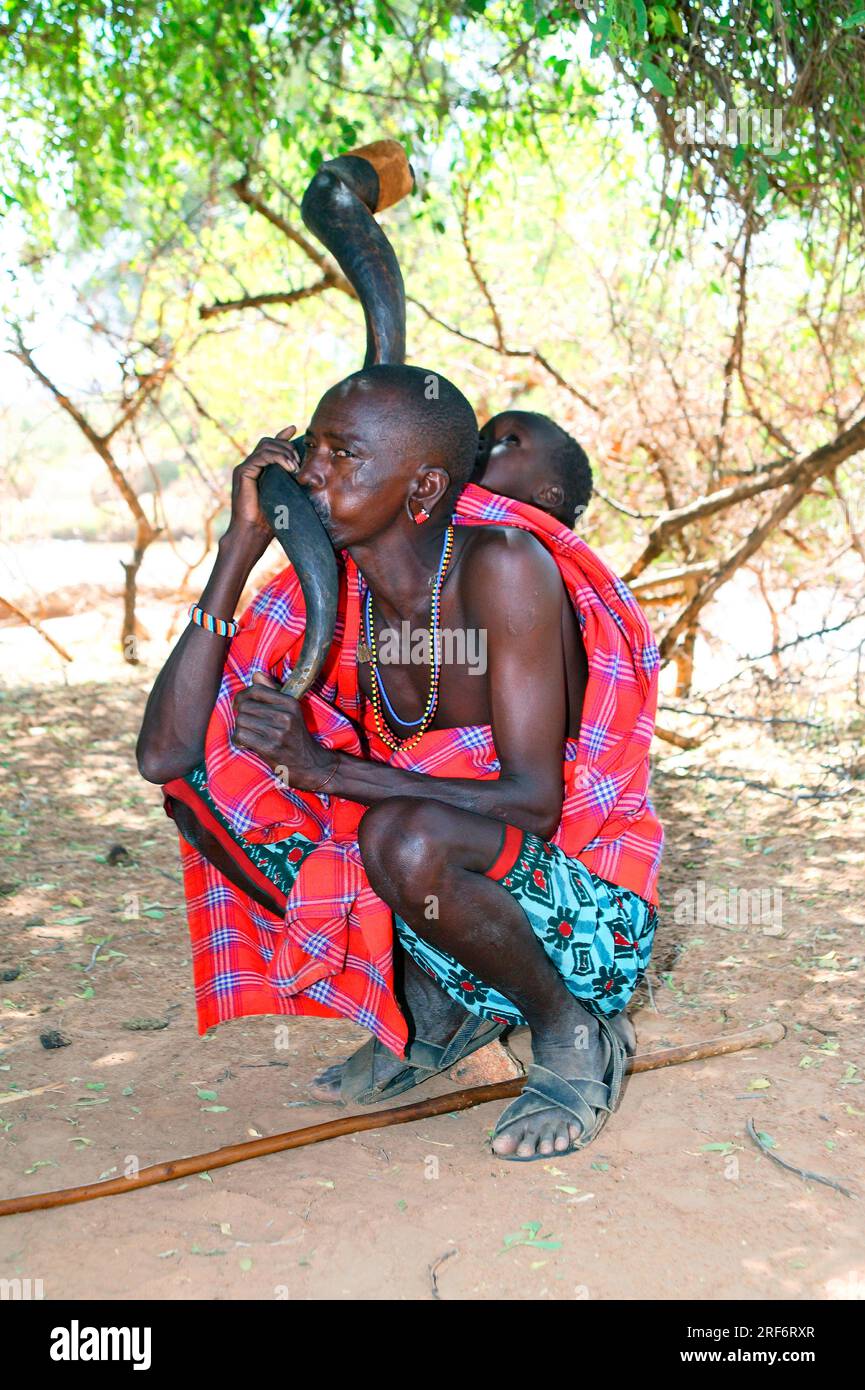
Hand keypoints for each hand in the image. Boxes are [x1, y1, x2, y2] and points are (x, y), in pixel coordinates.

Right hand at [225, 426, 301, 554]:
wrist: (254, 533)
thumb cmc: (272, 520)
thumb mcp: (287, 495)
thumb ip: (292, 480)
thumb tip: (307, 473)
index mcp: (260, 469)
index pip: (271, 445)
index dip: (282, 435)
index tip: (295, 428)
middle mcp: (251, 466)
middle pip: (269, 442)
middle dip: (287, 447)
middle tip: (300, 461)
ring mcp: (245, 468)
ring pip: (265, 445)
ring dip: (284, 452)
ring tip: (296, 466)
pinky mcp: (243, 472)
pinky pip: (260, 456)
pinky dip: (277, 457)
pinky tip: (289, 467)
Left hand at [233, 673, 336, 791]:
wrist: (311, 764)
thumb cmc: (296, 737)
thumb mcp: (290, 711)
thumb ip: (272, 692)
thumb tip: (256, 674)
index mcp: (290, 702)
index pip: (256, 690)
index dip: (242, 696)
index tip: (240, 705)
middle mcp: (285, 715)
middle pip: (245, 706)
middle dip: (240, 715)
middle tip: (246, 724)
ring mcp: (278, 732)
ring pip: (241, 721)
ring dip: (240, 729)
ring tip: (248, 735)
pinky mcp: (271, 748)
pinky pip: (241, 736)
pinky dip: (239, 740)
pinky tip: (246, 744)